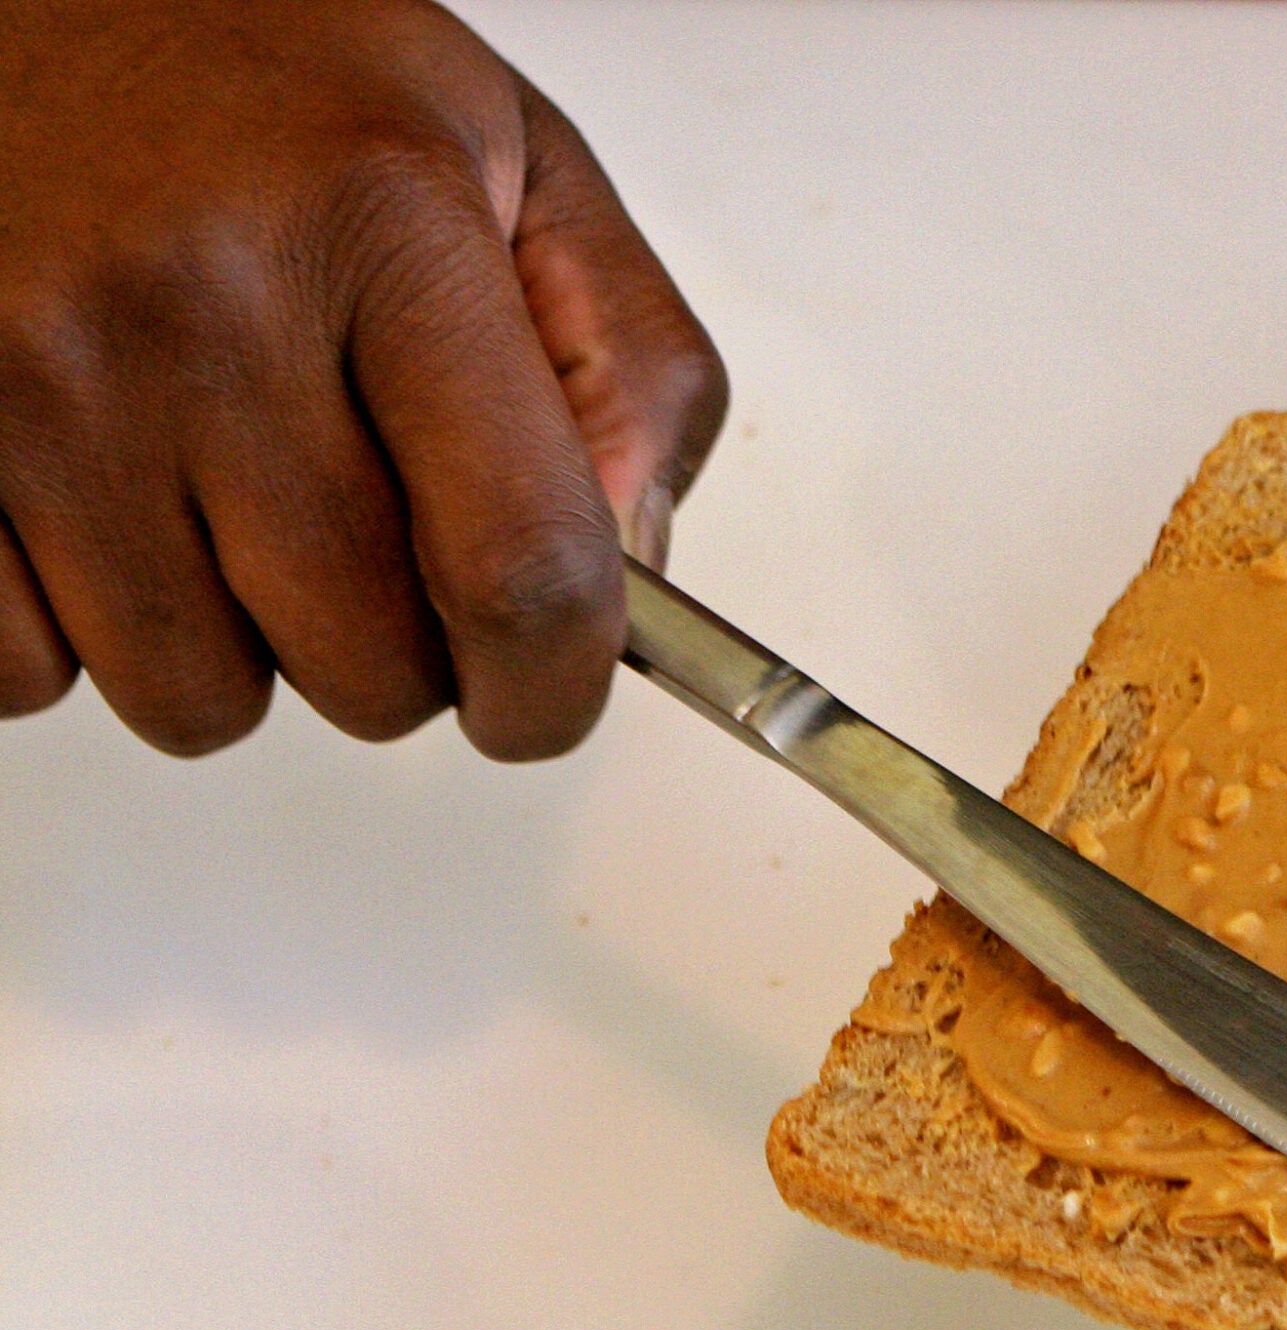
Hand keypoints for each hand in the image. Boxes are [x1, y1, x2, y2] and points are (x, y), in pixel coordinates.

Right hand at [0, 0, 725, 758]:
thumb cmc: (275, 85)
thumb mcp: (515, 166)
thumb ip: (629, 371)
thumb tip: (636, 573)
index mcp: (385, 225)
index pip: (523, 566)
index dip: (553, 685)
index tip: (542, 693)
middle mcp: (200, 302)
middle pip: (367, 669)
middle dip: (397, 649)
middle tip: (367, 523)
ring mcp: (33, 377)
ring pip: (197, 697)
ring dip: (238, 643)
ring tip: (226, 488)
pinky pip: (27, 677)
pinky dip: (79, 630)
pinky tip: (105, 499)